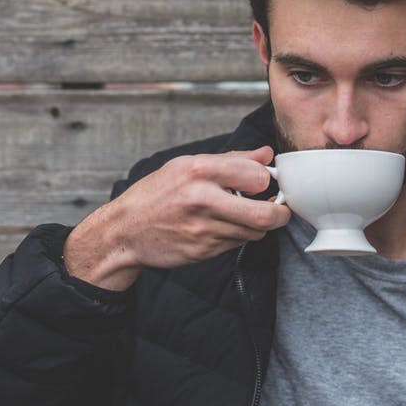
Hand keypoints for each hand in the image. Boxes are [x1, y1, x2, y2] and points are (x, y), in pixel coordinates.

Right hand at [63, 146, 289, 290]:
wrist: (125, 230)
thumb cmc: (156, 194)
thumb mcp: (187, 166)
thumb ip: (231, 160)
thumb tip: (266, 154)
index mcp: (199, 170)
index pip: (257, 175)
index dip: (266, 179)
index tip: (263, 181)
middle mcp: (202, 199)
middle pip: (265, 213)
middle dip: (279, 212)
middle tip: (277, 208)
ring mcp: (203, 228)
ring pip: (255, 231)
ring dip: (257, 225)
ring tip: (243, 215)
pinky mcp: (203, 251)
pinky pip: (237, 244)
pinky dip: (238, 236)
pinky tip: (223, 227)